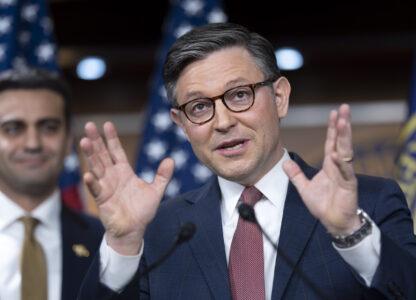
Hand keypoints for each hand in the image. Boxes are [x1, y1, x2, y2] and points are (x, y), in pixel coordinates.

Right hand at [80, 122, 173, 254]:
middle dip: (96, 140)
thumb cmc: (142, 211)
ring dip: (90, 155)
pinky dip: (92, 182)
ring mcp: (106, 186)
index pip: (116, 151)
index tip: (107, 124)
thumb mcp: (156, 191)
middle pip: (103, 154)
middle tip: (89, 125)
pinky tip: (87, 175)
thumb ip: (163, 176)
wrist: (134, 230)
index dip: (112, 138)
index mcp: (124, 171)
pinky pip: (96, 189)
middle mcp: (113, 176)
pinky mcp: (102, 200)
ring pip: (96, 167)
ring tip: (84, 141)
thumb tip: (171, 160)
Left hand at [283, 104, 360, 234]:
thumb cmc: (323, 205)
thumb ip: (296, 175)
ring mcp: (345, 175)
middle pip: (341, 141)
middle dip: (343, 125)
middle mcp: (339, 166)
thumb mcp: (304, 188)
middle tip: (344, 108)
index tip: (333, 112)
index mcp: (330, 165)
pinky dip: (340, 163)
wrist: (334, 223)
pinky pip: (344, 172)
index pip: (331, 142)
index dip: (332, 128)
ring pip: (346, 152)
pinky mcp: (349, 185)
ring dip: (344, 137)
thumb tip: (284, 163)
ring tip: (343, 122)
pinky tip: (336, 154)